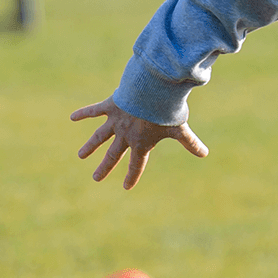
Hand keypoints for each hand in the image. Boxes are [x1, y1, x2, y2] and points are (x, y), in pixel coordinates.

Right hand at [72, 97, 208, 189]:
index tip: (126, 187)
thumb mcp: (179, 128)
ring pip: (100, 137)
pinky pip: (94, 111)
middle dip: (105, 167)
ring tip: (80, 155)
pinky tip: (72, 117)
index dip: (133, 177)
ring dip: (90, 146)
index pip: (137, 165)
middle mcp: (126, 135)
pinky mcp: (111, 106)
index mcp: (141, 143)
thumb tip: (205, 154)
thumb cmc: (167, 110)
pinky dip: (84, 113)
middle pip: (113, 155)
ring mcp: (116, 121)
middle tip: (96, 177)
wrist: (153, 91)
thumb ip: (190, 142)